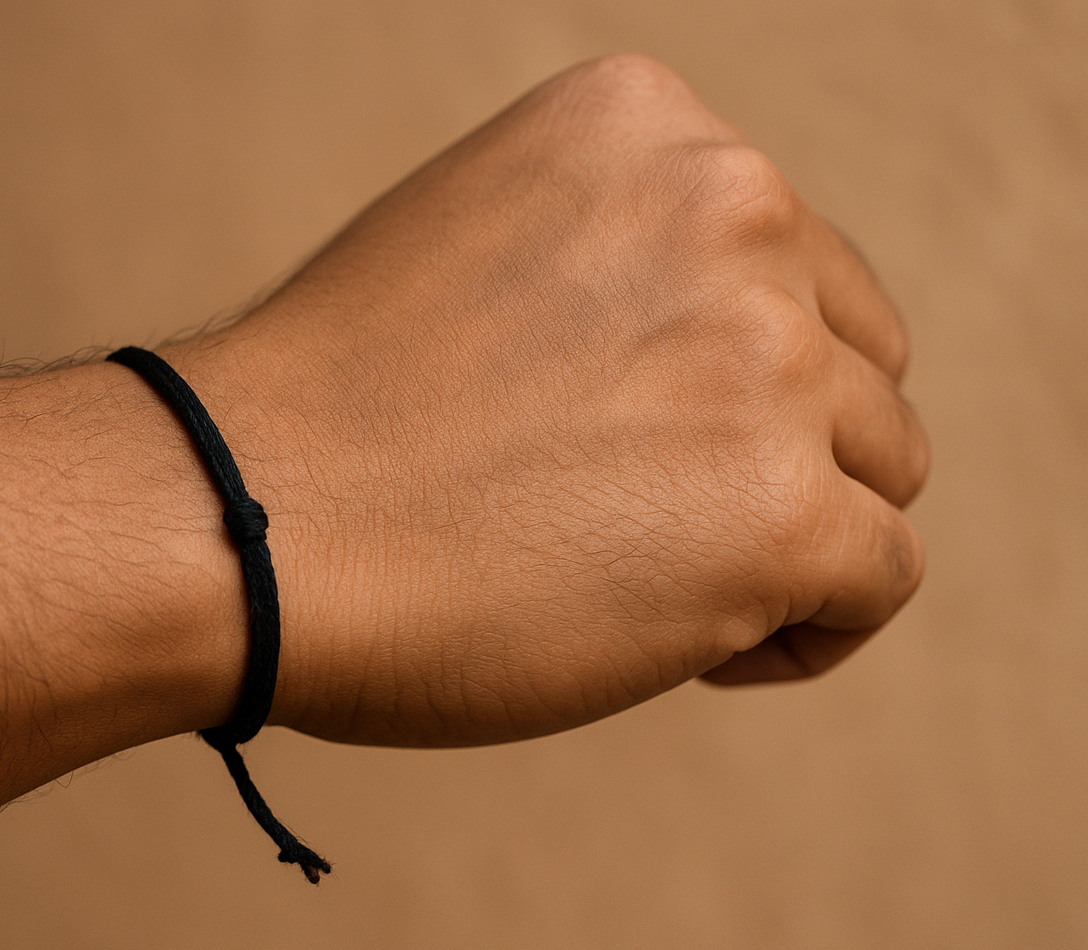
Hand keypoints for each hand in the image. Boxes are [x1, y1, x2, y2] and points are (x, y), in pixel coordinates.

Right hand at [168, 54, 927, 746]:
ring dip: (786, 531)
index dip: (724, 369)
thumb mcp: (479, 247)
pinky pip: (880, 578)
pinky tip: (703, 651)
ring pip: (881, 465)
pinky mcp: (777, 510)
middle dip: (765, 447)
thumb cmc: (328, 417)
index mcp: (644, 124)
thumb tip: (704, 357)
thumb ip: (609, 263)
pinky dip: (809, 628)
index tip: (634, 439)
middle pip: (850, 359)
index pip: (789, 259)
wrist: (242, 520)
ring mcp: (761, 357)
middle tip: (635, 517)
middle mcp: (728, 208)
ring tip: (651, 581)